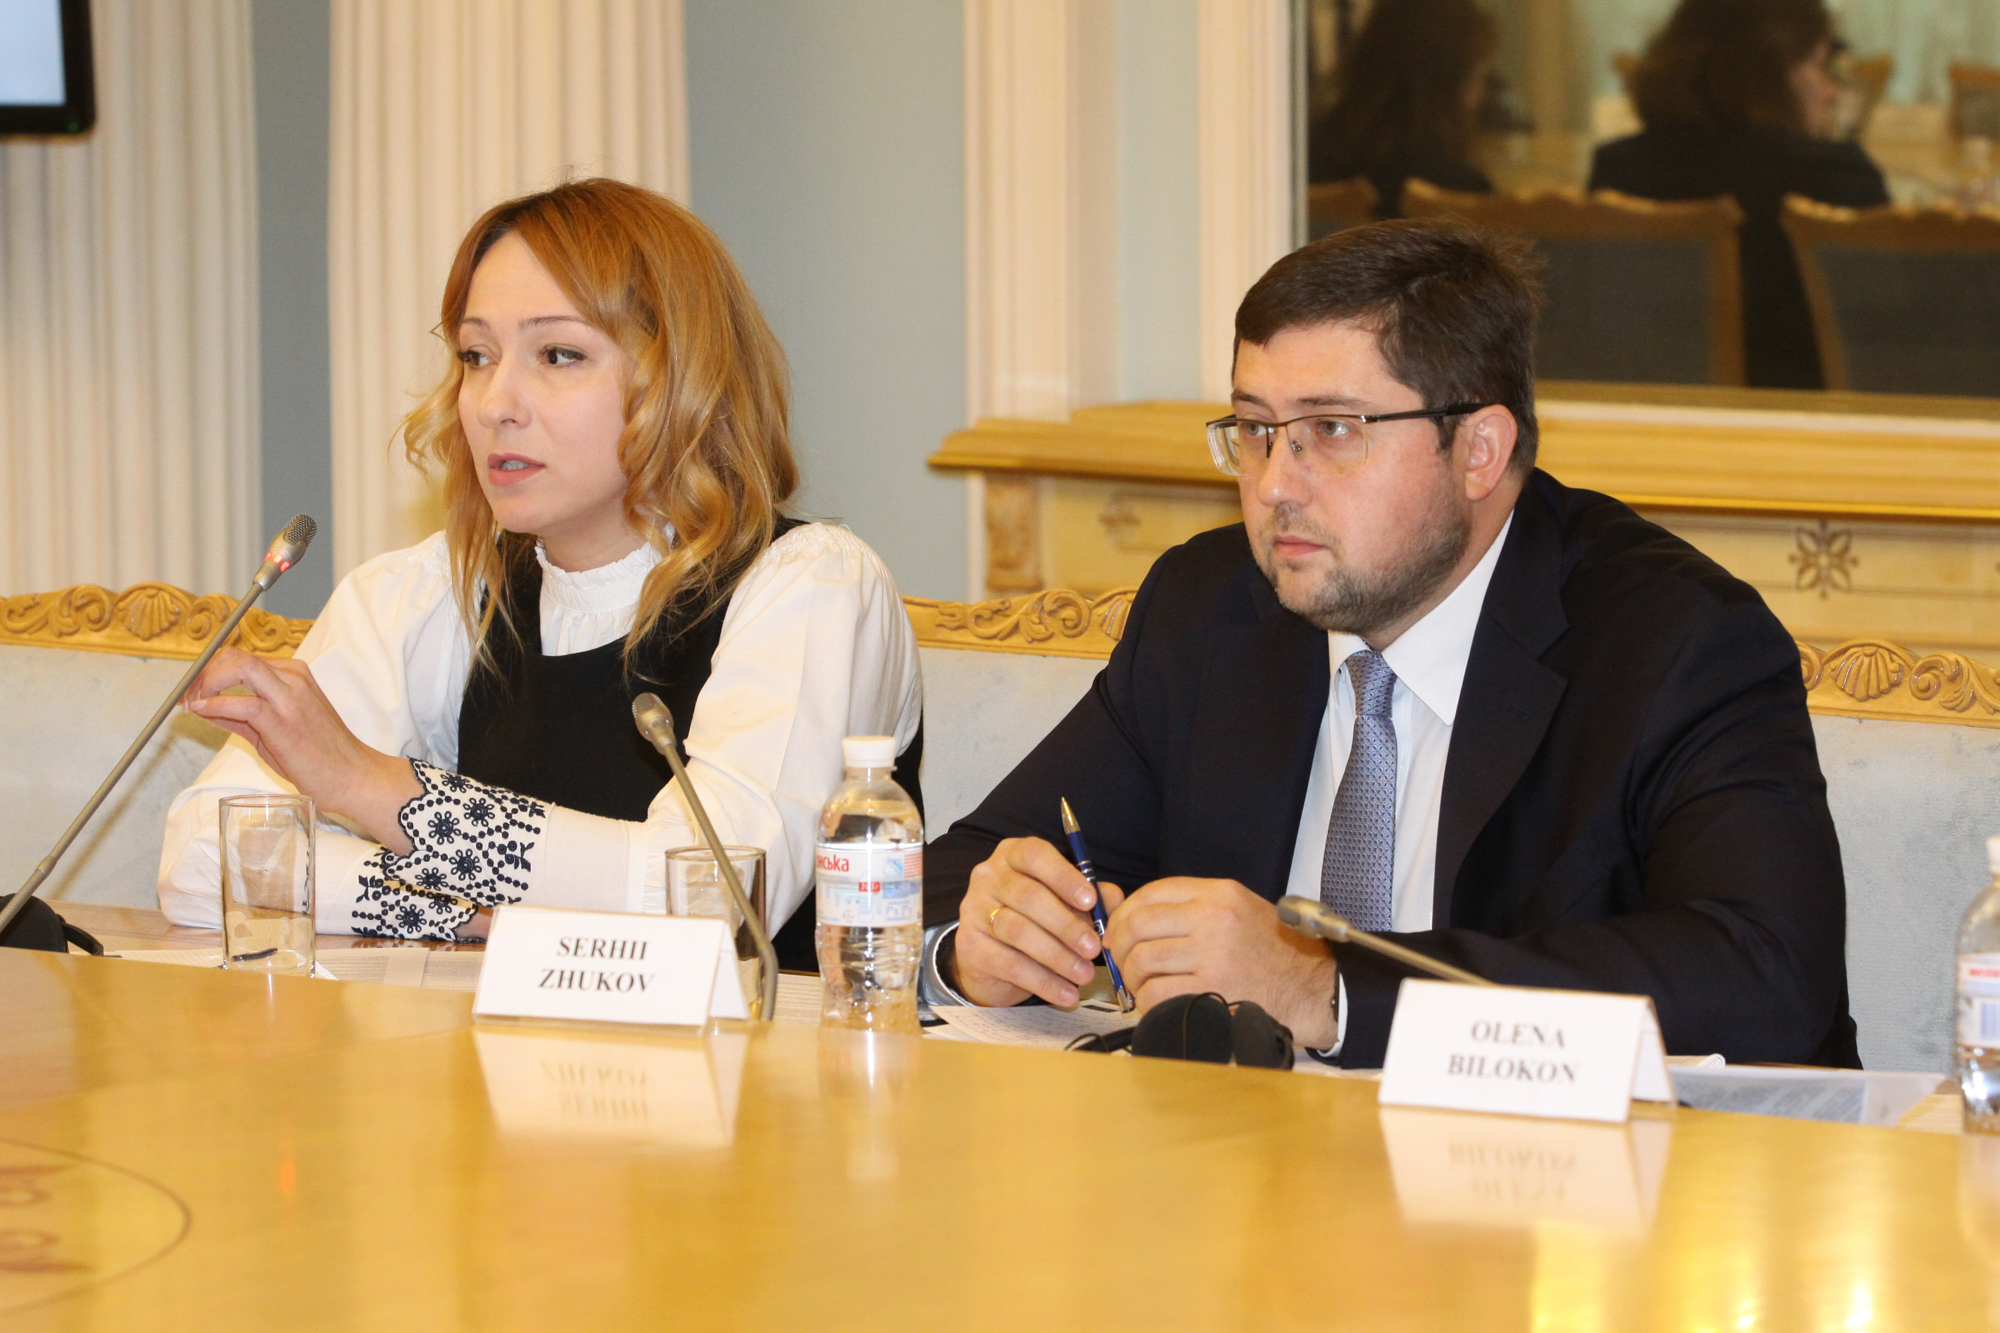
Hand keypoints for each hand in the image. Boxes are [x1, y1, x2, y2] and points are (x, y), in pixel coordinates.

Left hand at [185, 646, 421, 853]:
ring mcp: (290, 697)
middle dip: (204, 673)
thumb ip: (242, 717)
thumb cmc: (322, 757)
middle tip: (189, 695)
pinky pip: (242, 703)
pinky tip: (202, 712)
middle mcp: (293, 678)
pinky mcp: (285, 720)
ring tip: (193, 703)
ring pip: (240, 668)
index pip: (242, 658)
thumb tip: (207, 709)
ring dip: (207, 684)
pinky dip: (216, 705)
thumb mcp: (277, 730)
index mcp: (295, 676)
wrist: (354, 777)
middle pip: (237, 656)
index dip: (210, 670)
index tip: (194, 689)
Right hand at [953, 837, 1125, 1008]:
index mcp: (1013, 855)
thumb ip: (1092, 898)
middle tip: (1093, 949)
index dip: (1064, 877)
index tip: (1090, 901)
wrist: (991, 957)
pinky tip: (1066, 993)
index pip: (1035, 855)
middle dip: (1066, 925)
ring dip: (1057, 956)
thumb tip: (1111, 901)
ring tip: (1085, 974)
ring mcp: (973, 910)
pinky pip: (1009, 964)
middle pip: (1028, 897)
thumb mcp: (1065, 902)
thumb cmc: (1035, 919)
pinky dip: (1043, 981)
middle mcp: (988, 877)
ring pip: (1018, 931)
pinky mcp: (969, 945)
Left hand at [1105, 878, 1337, 1047]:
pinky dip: (1146, 1002)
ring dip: (1133, 977)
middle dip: (1120, 946)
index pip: (1153, 893)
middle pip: (1139, 925)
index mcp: (1220, 894)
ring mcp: (1213, 955)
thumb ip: (1194, 909)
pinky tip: (1156, 1003)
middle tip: (1122, 961)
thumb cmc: (1276, 953)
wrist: (1314, 989)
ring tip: (1142, 985)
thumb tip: (1135, 919)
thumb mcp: (1240, 910)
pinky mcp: (1212, 991)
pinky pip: (1155, 994)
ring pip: (1142, 960)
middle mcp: (1214, 919)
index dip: (1124, 913)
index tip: (1118, 931)